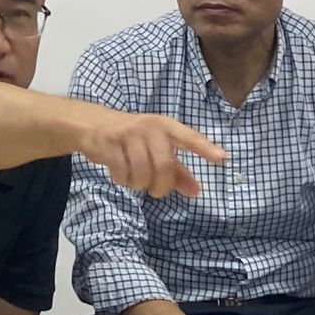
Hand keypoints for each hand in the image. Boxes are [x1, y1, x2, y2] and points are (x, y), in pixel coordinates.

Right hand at [78, 110, 226, 197]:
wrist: (92, 123)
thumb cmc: (131, 138)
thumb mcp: (155, 148)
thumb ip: (177, 170)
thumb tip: (197, 191)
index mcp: (165, 126)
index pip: (189, 137)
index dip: (206, 149)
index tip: (222, 159)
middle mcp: (149, 127)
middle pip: (164, 165)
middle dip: (161, 186)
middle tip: (156, 192)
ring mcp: (128, 134)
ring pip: (142, 173)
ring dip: (139, 185)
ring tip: (135, 180)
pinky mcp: (109, 144)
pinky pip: (122, 174)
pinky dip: (122, 181)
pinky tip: (120, 175)